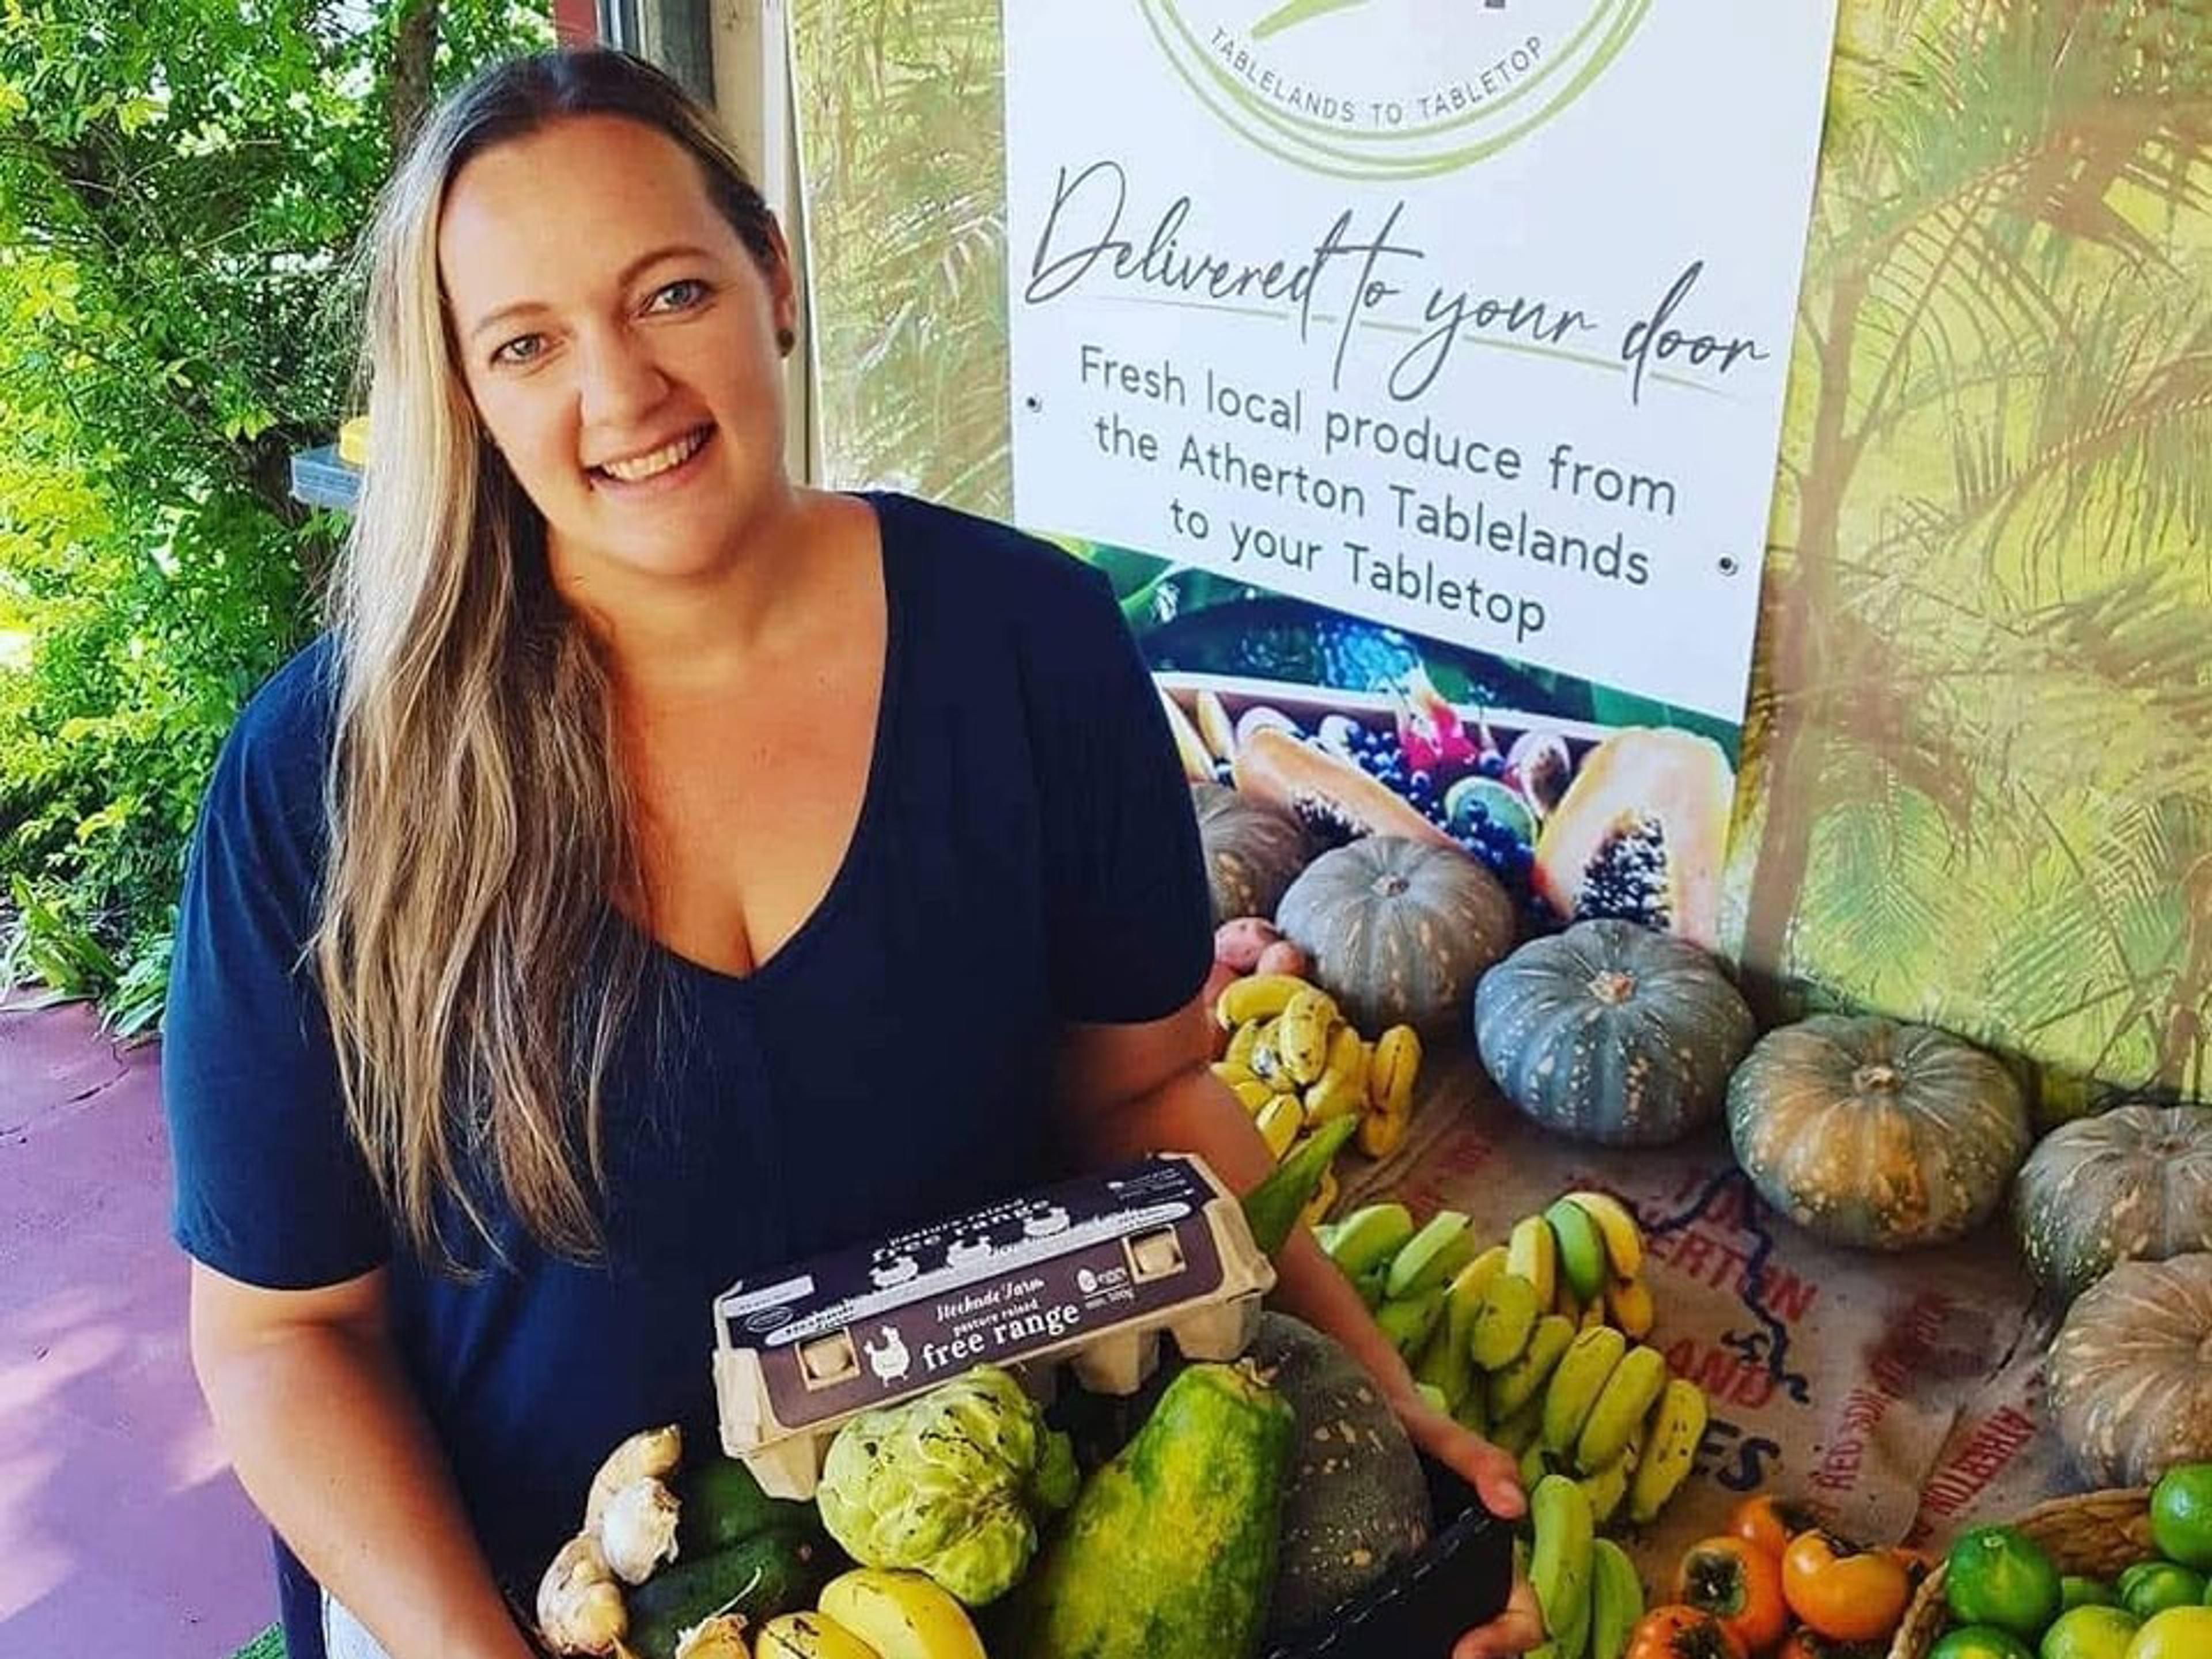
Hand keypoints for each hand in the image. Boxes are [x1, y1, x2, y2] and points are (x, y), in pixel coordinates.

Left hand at [1389, 1389, 1548, 1658]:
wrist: (1360, 1413)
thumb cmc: (1412, 1425)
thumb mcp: (1443, 1437)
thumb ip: (1482, 1462)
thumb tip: (1513, 1505)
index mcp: (1495, 1556)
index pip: (1522, 1617)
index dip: (1505, 1641)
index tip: (1467, 1653)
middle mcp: (1468, 1581)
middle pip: (1488, 1643)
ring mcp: (1428, 1588)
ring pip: (1442, 1640)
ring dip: (1427, 1653)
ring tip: (1388, 1658)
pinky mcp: (1389, 1588)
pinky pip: (1402, 1627)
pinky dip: (1392, 1644)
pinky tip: (1363, 1647)